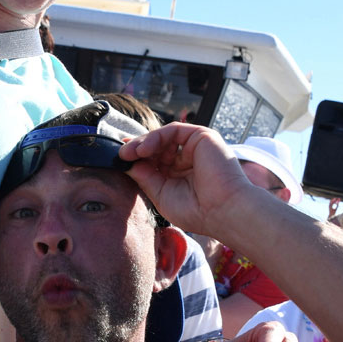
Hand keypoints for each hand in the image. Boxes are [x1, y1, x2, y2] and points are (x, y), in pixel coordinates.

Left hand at [120, 121, 250, 235]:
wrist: (222, 211)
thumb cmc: (197, 211)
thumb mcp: (161, 195)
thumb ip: (144, 177)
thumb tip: (126, 163)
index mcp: (179, 175)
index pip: (154, 161)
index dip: (136, 158)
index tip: (119, 159)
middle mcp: (188, 160)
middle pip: (157, 147)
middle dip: (137, 149)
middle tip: (121, 154)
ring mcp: (195, 147)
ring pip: (163, 137)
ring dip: (143, 143)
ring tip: (129, 152)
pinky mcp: (202, 136)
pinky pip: (173, 130)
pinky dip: (155, 137)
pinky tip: (143, 149)